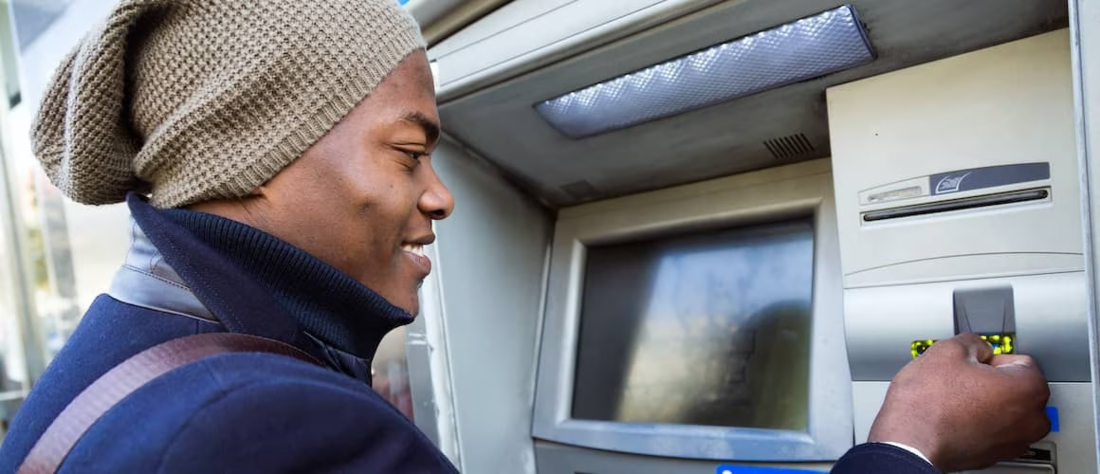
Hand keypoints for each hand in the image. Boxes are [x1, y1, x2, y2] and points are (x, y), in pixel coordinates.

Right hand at [867, 333, 1050, 471]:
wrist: (908, 440)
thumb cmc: (928, 403)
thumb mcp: (948, 350)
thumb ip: (974, 342)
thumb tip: (978, 349)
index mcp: (1028, 388)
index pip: (1020, 360)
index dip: (991, 357)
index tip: (974, 363)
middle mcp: (1031, 419)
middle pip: (1017, 388)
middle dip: (992, 381)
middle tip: (963, 380)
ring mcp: (1015, 442)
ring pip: (1006, 411)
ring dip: (987, 403)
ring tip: (956, 399)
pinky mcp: (996, 456)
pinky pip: (994, 431)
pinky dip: (979, 422)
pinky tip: (955, 416)